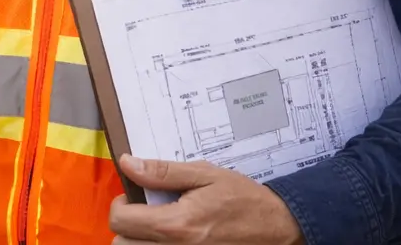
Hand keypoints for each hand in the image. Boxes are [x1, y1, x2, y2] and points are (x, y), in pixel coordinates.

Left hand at [110, 154, 304, 243]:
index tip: (133, 196)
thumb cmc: (244, 199)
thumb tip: (128, 164)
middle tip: (144, 212)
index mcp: (176, 225)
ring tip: (158, 225)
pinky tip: (171, 237)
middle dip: (126, 227)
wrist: (280, 228)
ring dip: (139, 240)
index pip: (121, 221)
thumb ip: (163, 172)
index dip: (120, 204)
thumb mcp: (205, 175)